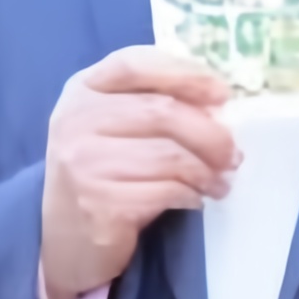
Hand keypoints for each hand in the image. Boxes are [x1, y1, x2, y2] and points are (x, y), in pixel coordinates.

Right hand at [38, 46, 236, 298]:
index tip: (222, 93)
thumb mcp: (113, 125)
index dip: (184, 73)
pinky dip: (191, 194)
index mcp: (82, 90)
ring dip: (207, 171)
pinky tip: (196, 198)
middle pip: (161, 112)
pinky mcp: (97, 201)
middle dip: (210, 134)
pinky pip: (165, 190)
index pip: (134, 64)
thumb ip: (152, 103)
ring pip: (169, 155)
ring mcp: (83, 161)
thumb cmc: (103, 171)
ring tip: (221, 181)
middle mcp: (76, 120)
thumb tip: (218, 107)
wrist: (65, 235)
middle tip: (233, 153)